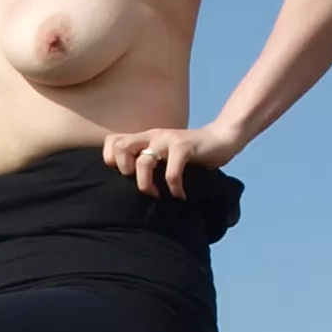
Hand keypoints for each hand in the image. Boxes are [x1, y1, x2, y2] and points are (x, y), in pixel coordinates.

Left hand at [100, 124, 230, 197]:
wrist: (220, 139)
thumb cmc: (190, 153)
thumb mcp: (163, 154)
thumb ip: (148, 160)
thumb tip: (128, 185)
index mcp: (144, 137)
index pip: (112, 141)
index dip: (111, 160)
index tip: (124, 176)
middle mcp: (152, 135)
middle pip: (121, 147)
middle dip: (125, 170)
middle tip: (137, 184)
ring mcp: (168, 139)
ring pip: (144, 160)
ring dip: (146, 184)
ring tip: (156, 196)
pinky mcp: (184, 146)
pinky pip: (172, 171)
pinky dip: (173, 187)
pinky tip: (180, 195)